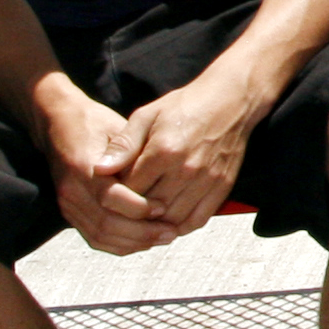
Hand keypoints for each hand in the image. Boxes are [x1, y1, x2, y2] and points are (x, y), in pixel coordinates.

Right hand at [39, 90, 169, 254]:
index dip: (138, 207)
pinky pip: (94, 237)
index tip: (163, 207)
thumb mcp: (117, 127)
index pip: (110, 197)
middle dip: (141, 232)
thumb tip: (157, 174)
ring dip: (133, 243)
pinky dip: (119, 244)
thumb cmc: (94, 123)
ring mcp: (69, 204)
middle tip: (170, 232)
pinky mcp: (70, 213)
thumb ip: (133, 151)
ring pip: (100, 236)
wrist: (58, 126)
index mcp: (83, 166)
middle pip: (105, 224)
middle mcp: (72, 190)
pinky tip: (143, 241)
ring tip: (162, 238)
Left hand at [105, 70, 263, 237]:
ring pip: (172, 220)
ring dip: (156, 223)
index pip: (130, 189)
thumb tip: (99, 169)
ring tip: (146, 215)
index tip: (114, 190)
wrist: (230, 101)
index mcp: (163, 151)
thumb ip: (123, 144)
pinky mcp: (222, 186)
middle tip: (127, 206)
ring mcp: (206, 180)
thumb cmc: (185, 106)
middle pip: (150, 209)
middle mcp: (186, 169)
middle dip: (134, 211)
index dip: (117, 193)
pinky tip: (170, 220)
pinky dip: (180, 227)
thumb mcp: (146, 116)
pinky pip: (197, 220)